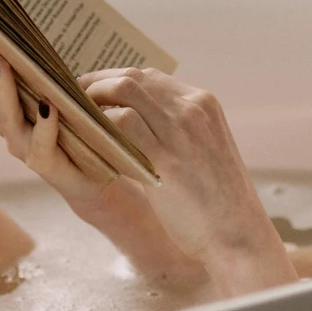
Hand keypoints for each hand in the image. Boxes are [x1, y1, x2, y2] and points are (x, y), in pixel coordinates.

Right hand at [0, 19, 202, 282]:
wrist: (108, 186)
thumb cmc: (76, 132)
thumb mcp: (53, 90)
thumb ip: (33, 64)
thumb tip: (16, 27)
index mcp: (1, 106)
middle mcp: (6, 128)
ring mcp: (27, 150)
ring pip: (4, 117)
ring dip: (1, 87)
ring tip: (0, 58)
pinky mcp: (56, 171)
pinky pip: (44, 147)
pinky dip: (46, 125)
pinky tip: (49, 104)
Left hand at [80, 67, 293, 294]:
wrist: (238, 234)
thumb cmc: (218, 201)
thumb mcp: (204, 150)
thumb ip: (177, 130)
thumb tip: (135, 122)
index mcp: (204, 104)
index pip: (150, 76)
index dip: (114, 81)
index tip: (93, 92)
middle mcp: (193, 109)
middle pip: (132, 76)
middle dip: (96, 83)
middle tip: (74, 99)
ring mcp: (180, 131)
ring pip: (124, 91)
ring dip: (93, 99)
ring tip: (76, 115)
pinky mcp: (166, 158)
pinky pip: (121, 124)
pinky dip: (99, 126)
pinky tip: (89, 140)